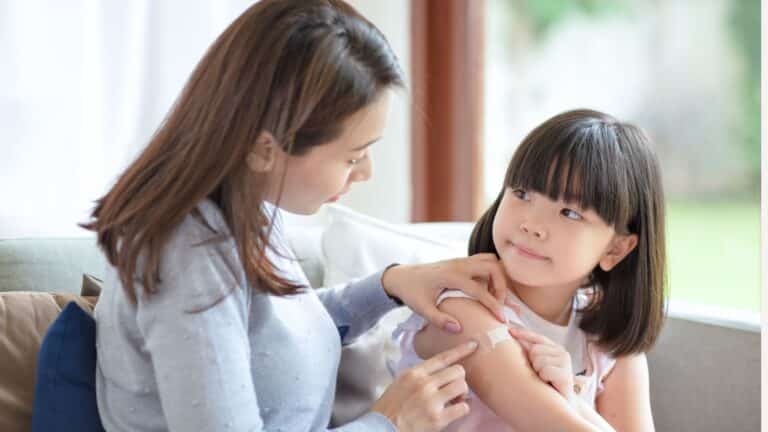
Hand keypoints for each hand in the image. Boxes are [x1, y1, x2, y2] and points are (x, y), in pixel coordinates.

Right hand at [371, 341, 477, 431]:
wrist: (382, 428)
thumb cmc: (390, 408)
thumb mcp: (400, 383)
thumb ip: (419, 375)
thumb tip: (439, 373)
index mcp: (414, 373)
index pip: (442, 357)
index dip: (461, 350)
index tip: (474, 345)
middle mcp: (424, 384)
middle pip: (457, 371)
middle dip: (459, 379)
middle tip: (454, 389)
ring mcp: (431, 401)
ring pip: (462, 386)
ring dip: (462, 394)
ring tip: (454, 401)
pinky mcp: (438, 418)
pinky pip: (463, 407)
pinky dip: (462, 409)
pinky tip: (454, 411)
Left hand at [381, 254, 507, 332]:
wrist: (401, 276)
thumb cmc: (411, 292)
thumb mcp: (421, 309)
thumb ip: (439, 320)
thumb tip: (459, 329)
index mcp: (450, 276)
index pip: (479, 289)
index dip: (493, 305)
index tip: (502, 319)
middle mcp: (458, 264)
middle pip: (492, 267)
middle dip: (501, 286)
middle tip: (499, 305)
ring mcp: (460, 261)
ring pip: (490, 261)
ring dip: (498, 277)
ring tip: (495, 297)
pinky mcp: (461, 262)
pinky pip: (484, 262)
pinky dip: (492, 273)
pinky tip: (487, 290)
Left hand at [509, 326, 575, 401]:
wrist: (562, 405)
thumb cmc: (546, 384)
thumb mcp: (536, 365)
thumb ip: (528, 351)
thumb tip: (510, 335)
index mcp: (554, 348)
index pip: (537, 337)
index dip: (523, 333)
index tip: (509, 331)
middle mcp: (562, 352)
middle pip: (535, 350)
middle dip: (532, 362)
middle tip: (538, 374)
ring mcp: (565, 363)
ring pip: (539, 360)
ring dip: (538, 372)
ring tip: (544, 380)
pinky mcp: (566, 374)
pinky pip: (545, 371)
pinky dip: (544, 378)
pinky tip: (549, 384)